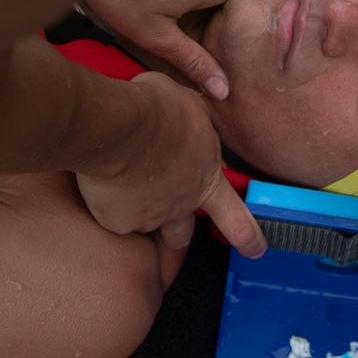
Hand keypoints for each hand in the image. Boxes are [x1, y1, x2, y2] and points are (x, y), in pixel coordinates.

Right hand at [76, 70, 266, 258]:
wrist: (117, 123)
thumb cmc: (156, 108)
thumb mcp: (191, 109)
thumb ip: (195, 129)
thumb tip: (191, 125)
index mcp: (206, 178)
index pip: (237, 218)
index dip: (249, 238)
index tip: (255, 249)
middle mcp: (181, 204)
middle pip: (182, 235)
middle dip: (176, 233)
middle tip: (164, 219)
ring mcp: (150, 216)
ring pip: (143, 223)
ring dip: (136, 209)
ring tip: (122, 179)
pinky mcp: (118, 221)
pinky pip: (112, 216)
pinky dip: (108, 202)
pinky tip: (102, 179)